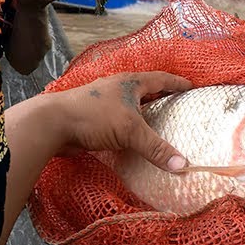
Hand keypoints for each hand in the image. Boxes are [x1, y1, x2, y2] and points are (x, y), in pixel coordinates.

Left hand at [54, 71, 192, 171]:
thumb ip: (156, 148)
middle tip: (180, 108)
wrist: (53, 123)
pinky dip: (129, 129)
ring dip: (143, 115)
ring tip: (161, 126)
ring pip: (129, 107)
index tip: (192, 86)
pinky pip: (118, 122)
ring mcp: (103, 103)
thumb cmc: (93, 117)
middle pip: (144, 91)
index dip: (177, 82)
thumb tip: (183, 165)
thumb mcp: (130, 131)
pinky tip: (134, 141)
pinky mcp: (93, 118)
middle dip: (161, 98)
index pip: (160, 79)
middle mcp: (116, 89)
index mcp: (128, 83)